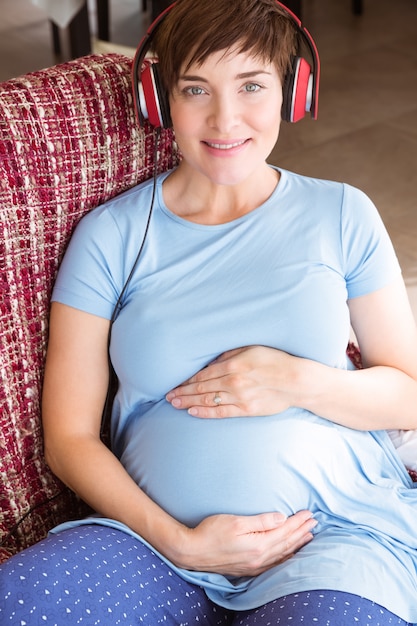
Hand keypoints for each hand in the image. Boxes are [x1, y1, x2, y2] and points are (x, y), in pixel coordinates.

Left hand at [166, 346, 297, 417]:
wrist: (296, 381)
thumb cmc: (274, 360)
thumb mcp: (250, 349)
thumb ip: (229, 355)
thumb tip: (211, 363)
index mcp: (232, 365)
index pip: (202, 375)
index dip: (186, 381)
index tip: (174, 383)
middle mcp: (232, 382)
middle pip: (201, 389)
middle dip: (182, 392)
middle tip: (168, 396)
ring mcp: (239, 398)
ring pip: (207, 401)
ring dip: (188, 403)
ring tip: (174, 404)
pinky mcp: (246, 409)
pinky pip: (221, 412)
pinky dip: (205, 413)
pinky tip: (192, 412)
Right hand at [178, 510, 316, 575]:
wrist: (192, 552)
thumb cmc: (211, 532)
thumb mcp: (235, 521)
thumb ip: (260, 521)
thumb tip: (281, 518)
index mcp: (258, 545)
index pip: (284, 531)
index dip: (298, 522)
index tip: (309, 513)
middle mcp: (259, 558)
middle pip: (286, 543)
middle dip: (301, 531)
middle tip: (315, 522)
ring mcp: (254, 566)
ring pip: (282, 554)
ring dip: (297, 544)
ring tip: (308, 536)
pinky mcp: (248, 568)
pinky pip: (274, 563)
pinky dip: (285, 556)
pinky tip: (289, 553)